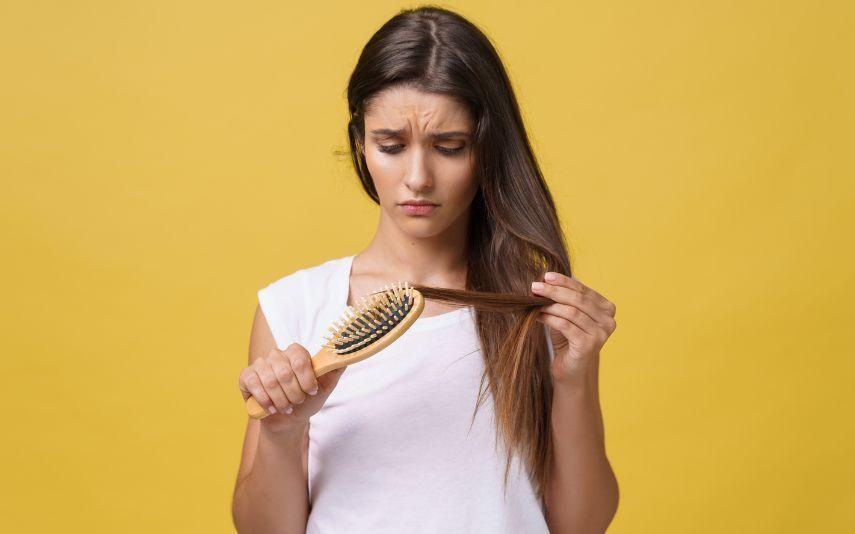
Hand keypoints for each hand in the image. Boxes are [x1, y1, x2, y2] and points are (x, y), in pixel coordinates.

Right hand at [238, 343, 346, 433]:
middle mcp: (277, 354)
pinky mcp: (246, 376)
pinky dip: (265, 400)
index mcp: (296, 352)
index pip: (300, 359)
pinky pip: (254, 384)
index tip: (311, 392)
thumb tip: (347, 353)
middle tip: (297, 403)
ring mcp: (260, 364)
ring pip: (270, 380)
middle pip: (285, 372)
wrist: (287, 419)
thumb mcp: (325, 386)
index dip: (306, 380)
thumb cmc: (307, 400)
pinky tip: (271, 408)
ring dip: (281, 400)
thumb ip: (335, 369)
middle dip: (294, 394)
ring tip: (286, 408)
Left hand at [531, 272, 616, 386]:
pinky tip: (538, 316)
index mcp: (607, 309)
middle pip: (578, 299)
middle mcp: (608, 321)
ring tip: (534, 302)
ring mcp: (601, 334)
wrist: (570, 370)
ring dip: (550, 305)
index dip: (564, 281)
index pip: (583, 290)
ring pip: (571, 312)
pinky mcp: (589, 345)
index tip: (546, 276)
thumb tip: (545, 281)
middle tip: (535, 287)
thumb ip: (562, 299)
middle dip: (554, 291)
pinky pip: (565, 325)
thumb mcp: (567, 315)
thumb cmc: (568, 340)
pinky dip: (549, 318)